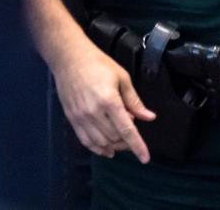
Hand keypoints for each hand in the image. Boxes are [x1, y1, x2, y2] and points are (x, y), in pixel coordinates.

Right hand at [52, 40, 154, 162]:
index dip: (137, 146)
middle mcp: (93, 113)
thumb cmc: (100, 65)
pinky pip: (85, 141)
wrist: (70, 60)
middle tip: (135, 136)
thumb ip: (135, 101)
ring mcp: (80, 118)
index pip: (127, 130)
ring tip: (123, 142)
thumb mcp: (123, 79)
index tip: (145, 158)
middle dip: (127, 142)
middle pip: (114, 138)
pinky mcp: (72, 120)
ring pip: (100, 142)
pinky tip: (107, 150)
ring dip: (114, 146)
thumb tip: (149, 117)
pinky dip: (97, 148)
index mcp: (109, 102)